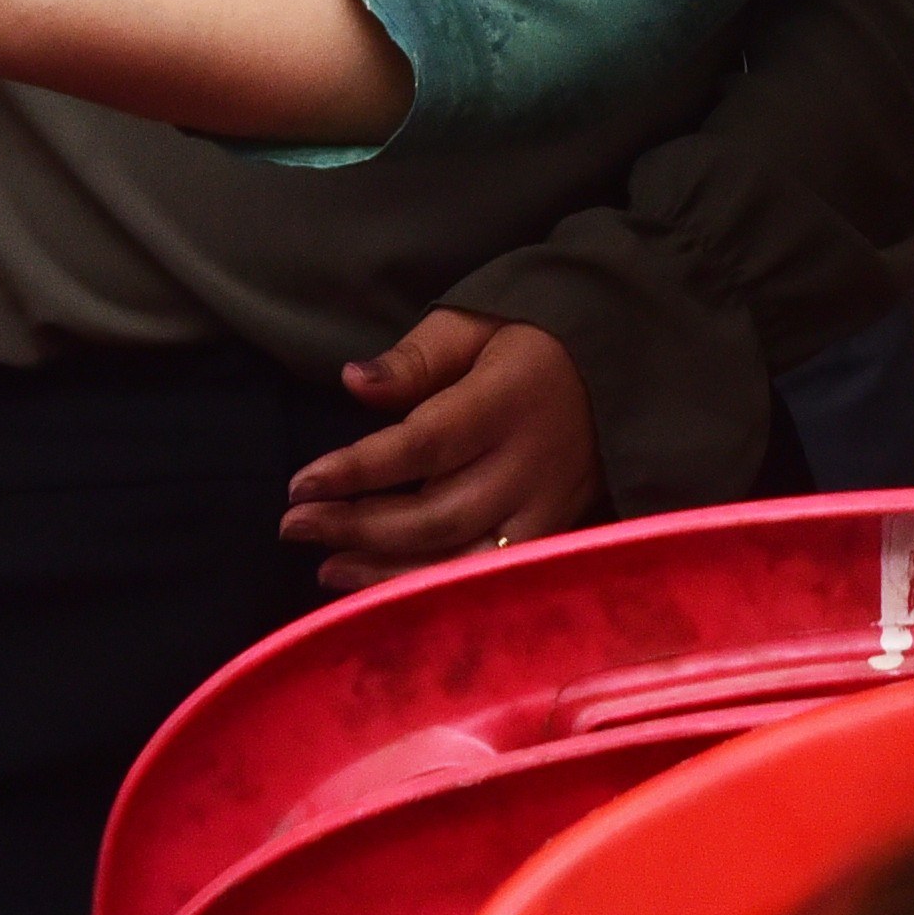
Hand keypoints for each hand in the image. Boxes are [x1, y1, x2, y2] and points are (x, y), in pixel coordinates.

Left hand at [277, 311, 602, 593]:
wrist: (621, 370)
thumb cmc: (531, 341)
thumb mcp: (474, 324)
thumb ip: (415, 358)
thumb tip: (351, 383)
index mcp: (507, 401)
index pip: (422, 444)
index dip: (357, 469)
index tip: (298, 484)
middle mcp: (532, 464)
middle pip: (436, 513)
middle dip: (357, 527)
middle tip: (292, 527)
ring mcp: (549, 509)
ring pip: (462, 560)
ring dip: (387, 572)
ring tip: (324, 569)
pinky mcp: (557, 537)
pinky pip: (489, 579)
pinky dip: (433, 590)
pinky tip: (383, 590)